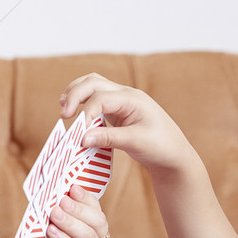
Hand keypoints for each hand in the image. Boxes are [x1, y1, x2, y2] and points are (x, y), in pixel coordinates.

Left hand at [32, 184, 110, 237]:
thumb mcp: (54, 225)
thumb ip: (60, 211)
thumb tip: (58, 192)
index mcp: (98, 228)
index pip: (96, 209)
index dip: (86, 197)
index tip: (72, 187)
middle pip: (96, 221)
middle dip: (78, 209)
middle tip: (61, 201)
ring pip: (88, 236)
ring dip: (70, 223)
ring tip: (54, 214)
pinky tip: (52, 231)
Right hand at [59, 72, 194, 173]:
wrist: (174, 154)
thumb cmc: (160, 146)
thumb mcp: (135, 142)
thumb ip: (108, 138)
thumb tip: (81, 138)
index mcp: (133, 99)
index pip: (100, 98)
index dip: (85, 113)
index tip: (78, 133)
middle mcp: (125, 95)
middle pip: (92, 82)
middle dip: (74, 95)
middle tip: (64, 115)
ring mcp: (120, 101)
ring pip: (92, 86)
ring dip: (76, 94)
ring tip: (64, 109)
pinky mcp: (116, 110)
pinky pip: (95, 99)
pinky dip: (82, 103)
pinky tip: (75, 115)